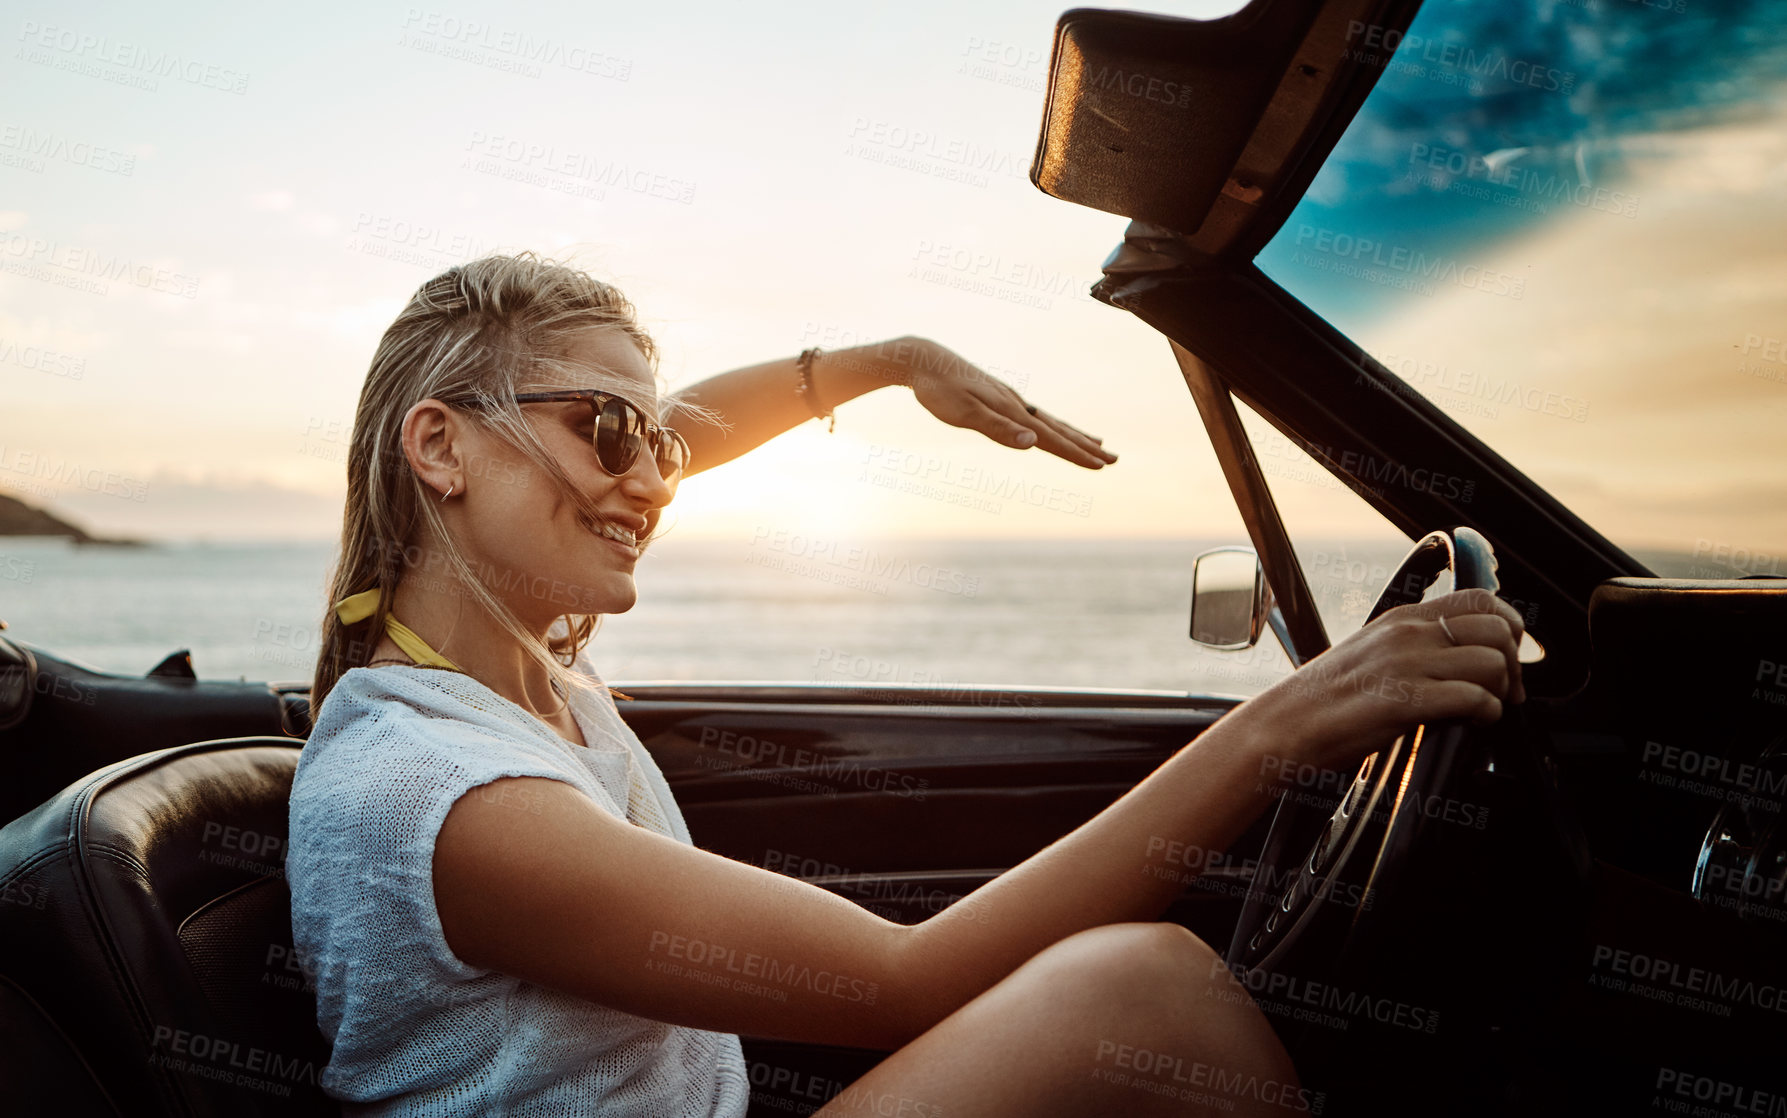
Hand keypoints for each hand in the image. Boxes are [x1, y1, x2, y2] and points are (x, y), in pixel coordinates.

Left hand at [894, 337, 1116, 468]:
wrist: (923, 359)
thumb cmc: (939, 390)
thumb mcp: (964, 413)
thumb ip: (998, 430)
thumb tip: (1034, 444)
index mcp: (1011, 411)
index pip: (1051, 438)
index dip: (1077, 454)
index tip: (1101, 467)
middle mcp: (1017, 404)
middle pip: (1060, 429)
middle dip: (1087, 446)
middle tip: (1115, 460)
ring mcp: (1010, 399)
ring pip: (1051, 421)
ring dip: (1076, 434)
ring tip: (1098, 443)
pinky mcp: (1000, 398)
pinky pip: (1036, 415)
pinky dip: (1053, 424)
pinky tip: (1050, 427)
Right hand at [1236, 588, 1525, 774]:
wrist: (1283, 727)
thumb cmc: (1322, 701)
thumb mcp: (1371, 655)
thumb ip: (1413, 648)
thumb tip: (1458, 659)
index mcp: (1401, 618)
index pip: (1481, 599)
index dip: (1508, 628)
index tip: (1506, 658)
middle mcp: (1406, 633)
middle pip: (1498, 628)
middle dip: (1513, 664)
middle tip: (1505, 693)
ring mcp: (1405, 664)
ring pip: (1493, 662)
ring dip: (1501, 692)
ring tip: (1483, 710)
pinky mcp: (1404, 700)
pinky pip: (1474, 698)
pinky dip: (1486, 715)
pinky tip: (1471, 724)